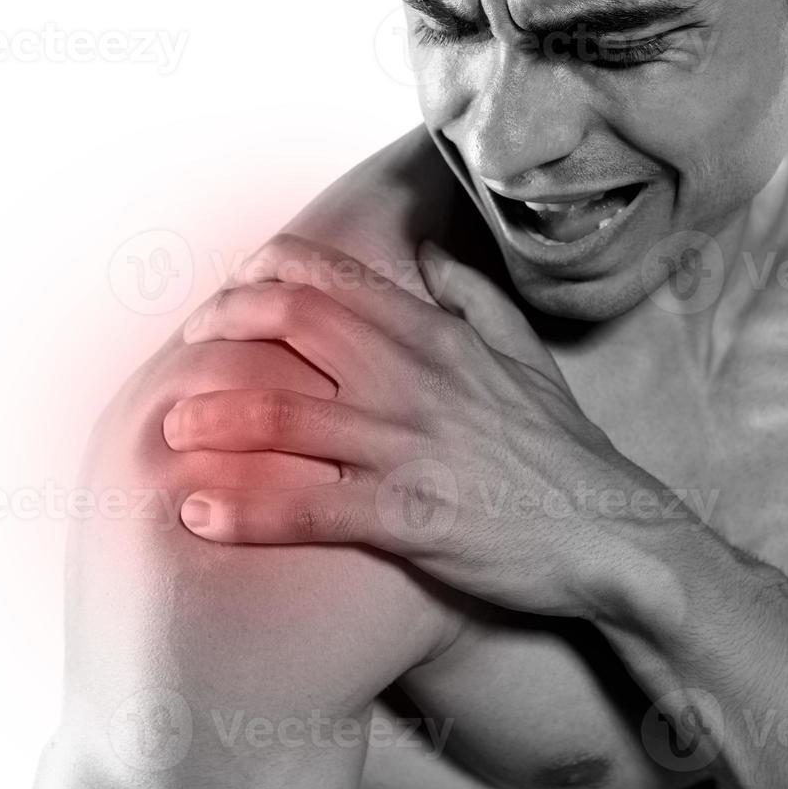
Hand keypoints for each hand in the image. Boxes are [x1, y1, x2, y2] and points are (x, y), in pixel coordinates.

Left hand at [165, 234, 676, 618]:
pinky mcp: (412, 518)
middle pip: (296, 327)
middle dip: (224, 330)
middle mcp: (419, 381)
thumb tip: (429, 255)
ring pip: (289, 417)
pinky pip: (312, 507)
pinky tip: (198, 510)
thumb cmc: (564, 450)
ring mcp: (413, 449)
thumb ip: (474, 298)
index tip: (230, 290)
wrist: (614, 534)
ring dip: (216, 418)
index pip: (334, 279)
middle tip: (187, 353)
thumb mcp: (526, 356)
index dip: (265, 273)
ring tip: (172, 428)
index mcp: (441, 336)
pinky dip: (247, 507)